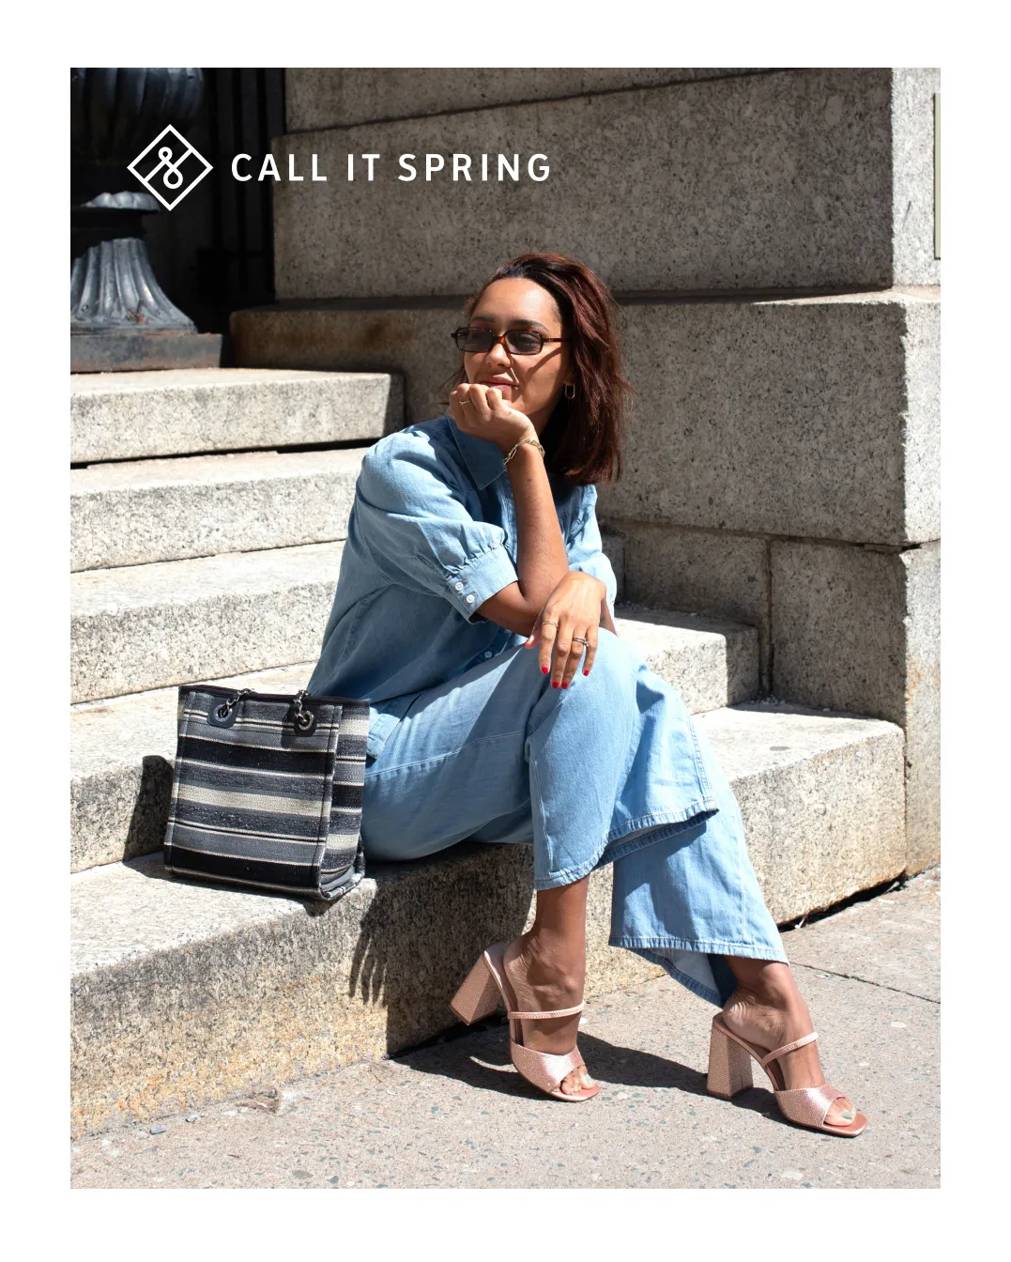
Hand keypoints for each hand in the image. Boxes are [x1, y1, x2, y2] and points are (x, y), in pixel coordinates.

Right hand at [449, 382, 536, 454]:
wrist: (515, 440)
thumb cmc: (495, 426)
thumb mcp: (474, 422)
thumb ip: (464, 408)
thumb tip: (459, 389)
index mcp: (462, 424)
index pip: (454, 395)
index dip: (464, 390)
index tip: (474, 398)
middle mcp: (471, 422)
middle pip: (464, 389)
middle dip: (475, 388)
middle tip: (485, 397)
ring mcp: (484, 417)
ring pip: (476, 388)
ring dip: (485, 388)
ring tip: (491, 397)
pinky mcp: (498, 413)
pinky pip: (492, 391)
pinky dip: (498, 392)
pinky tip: (502, 401)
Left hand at [523, 571, 606, 686]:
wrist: (584, 581)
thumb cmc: (560, 598)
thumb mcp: (546, 608)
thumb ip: (537, 629)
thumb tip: (527, 648)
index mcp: (552, 614)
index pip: (547, 638)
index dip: (545, 654)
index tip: (543, 671)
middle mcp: (567, 619)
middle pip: (563, 648)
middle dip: (558, 669)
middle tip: (555, 685)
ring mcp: (582, 622)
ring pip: (577, 650)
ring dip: (571, 669)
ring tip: (565, 683)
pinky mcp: (594, 624)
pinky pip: (593, 645)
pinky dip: (589, 660)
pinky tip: (584, 673)